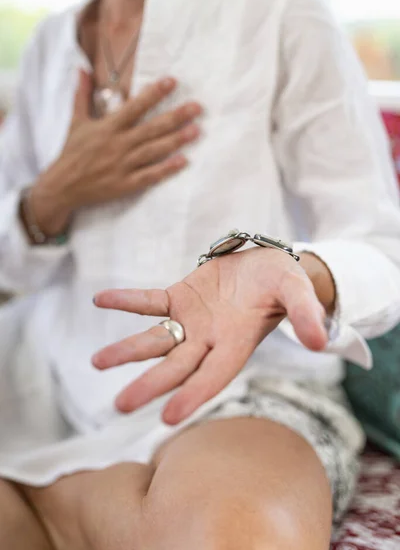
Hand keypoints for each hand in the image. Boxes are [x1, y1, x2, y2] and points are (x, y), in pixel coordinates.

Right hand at [30, 71, 201, 235]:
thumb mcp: (76, 122)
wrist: (62, 187)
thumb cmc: (71, 153)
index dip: (154, 93)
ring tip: (196, 130)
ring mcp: (123, 165)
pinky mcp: (126, 184)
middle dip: (176, 116)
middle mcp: (118, 144)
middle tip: (197, 107)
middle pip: (152, 128)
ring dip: (176, 140)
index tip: (172, 81)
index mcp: (108, 127)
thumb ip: (82, 95)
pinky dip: (166, 169)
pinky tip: (183, 161)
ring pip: (154, 150)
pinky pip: (149, 175)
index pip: (135, 106)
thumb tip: (82, 69)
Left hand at [92, 248, 327, 424]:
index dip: (194, 395)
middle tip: (120, 405)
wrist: (266, 265)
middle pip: (176, 367)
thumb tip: (320, 341)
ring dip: (127, 350)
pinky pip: (150, 301)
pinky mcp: (179, 298)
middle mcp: (209, 340)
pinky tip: (101, 299)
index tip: (168, 416)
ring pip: (155, 339)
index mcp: (237, 343)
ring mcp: (191, 321)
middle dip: (150, 385)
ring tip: (96, 362)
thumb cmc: (285, 282)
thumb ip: (305, 314)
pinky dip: (128, 301)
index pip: (214, 375)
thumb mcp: (298, 292)